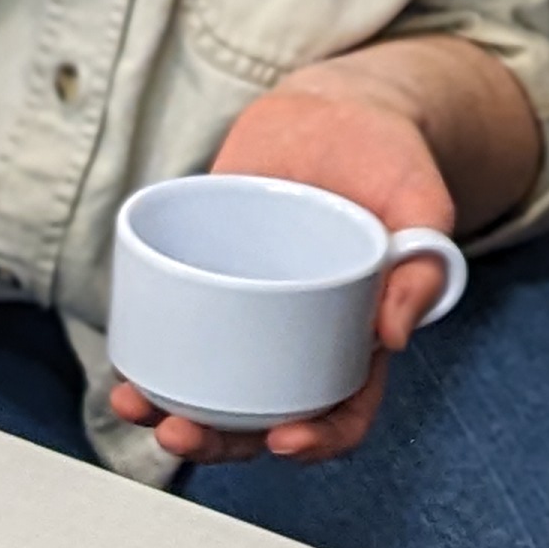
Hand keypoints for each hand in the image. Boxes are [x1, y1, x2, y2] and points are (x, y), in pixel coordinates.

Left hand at [108, 52, 465, 466]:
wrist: (336, 106)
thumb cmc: (390, 161)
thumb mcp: (423, 205)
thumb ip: (424, 265)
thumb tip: (394, 335)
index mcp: (356, 335)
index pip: (341, 411)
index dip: (317, 441)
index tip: (284, 440)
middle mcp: (297, 333)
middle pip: (259, 414)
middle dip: (216, 440)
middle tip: (178, 433)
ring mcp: (246, 305)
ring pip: (207, 381)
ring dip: (166, 407)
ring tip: (133, 401)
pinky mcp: (206, 270)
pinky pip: (175, 319)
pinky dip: (147, 346)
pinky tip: (124, 356)